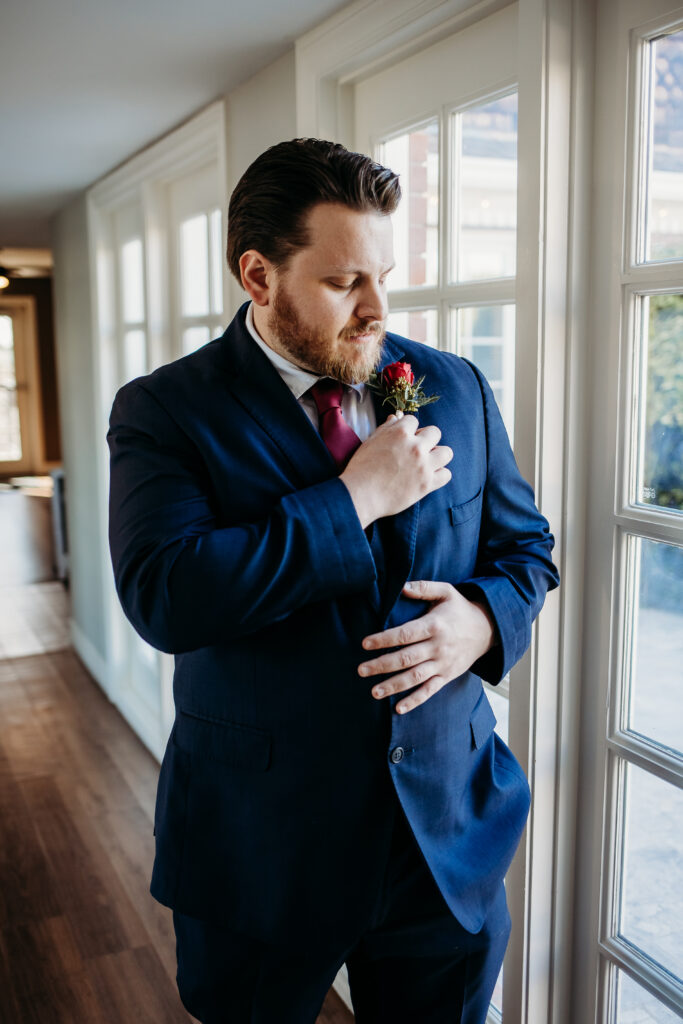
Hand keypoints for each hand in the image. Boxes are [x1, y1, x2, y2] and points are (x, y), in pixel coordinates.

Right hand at [340, 413, 452, 527]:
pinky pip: (446, 474)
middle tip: (416, 450)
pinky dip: (439, 475)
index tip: (403, 439)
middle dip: (426, 439)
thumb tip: (397, 417)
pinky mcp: (427, 484)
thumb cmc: (361, 468)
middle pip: (435, 432)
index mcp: (400, 433)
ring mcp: (423, 465)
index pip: (413, 420)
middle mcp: (415, 447)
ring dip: (438, 456)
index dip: (408, 430)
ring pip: (446, 452)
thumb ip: (386, 428)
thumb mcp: (371, 441)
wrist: (360, 494)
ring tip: (427, 462)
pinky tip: (428, 477)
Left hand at [357, 580, 496, 713]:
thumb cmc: (460, 609)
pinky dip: (415, 700)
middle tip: (361, 670)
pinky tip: (398, 709)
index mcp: (434, 625)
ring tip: (374, 692)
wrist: (487, 629)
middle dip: (382, 665)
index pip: (405, 635)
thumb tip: (402, 586)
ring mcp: (443, 664)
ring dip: (394, 686)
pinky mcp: (447, 676)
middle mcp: (438, 647)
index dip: (384, 639)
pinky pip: (430, 691)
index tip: (365, 644)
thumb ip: (424, 587)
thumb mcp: (446, 591)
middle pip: (406, 659)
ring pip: (415, 677)